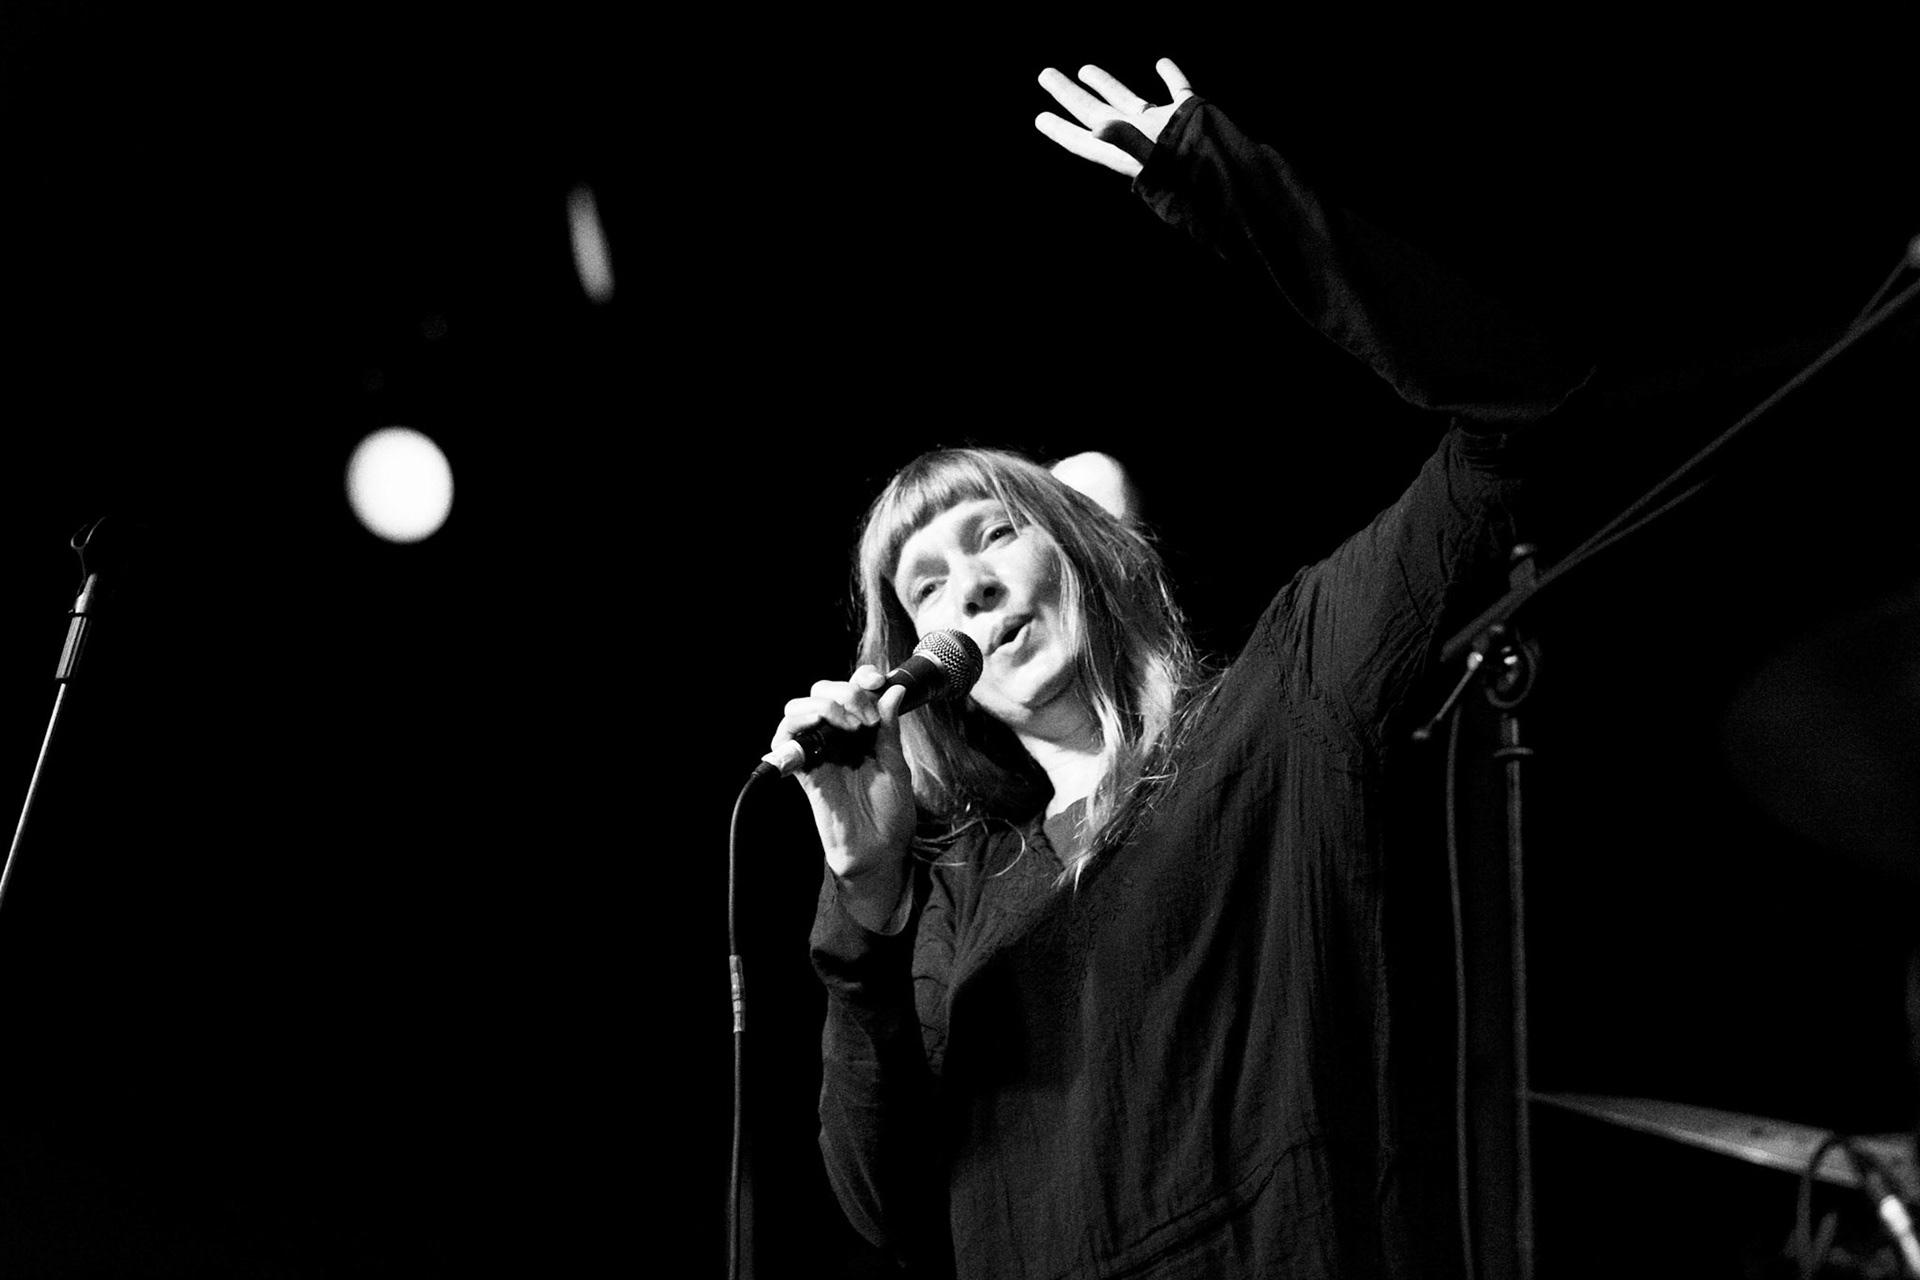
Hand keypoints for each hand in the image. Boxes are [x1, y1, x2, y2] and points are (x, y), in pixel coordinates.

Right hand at [772, 666, 916, 924]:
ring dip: (824, 706)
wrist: (879, 850)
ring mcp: (818, 752)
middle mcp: (836, 736)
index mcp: (861, 730)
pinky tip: (821, 732)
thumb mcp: (896, 764)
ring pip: (798, 709)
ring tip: (851, 727)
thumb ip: (889, 727)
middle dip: (845, 693)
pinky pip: (785, 742)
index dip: (860, 677)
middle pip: (822, 692)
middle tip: (868, 718)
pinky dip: (796, 729)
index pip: (852, 689)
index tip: (877, 681)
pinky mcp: (803, 771)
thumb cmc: (891, 811)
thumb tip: (893, 689)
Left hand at [1035, 59, 1194, 177]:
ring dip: (1107, 85)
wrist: (1236, 175)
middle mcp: (1140, 137)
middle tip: (1045, 75)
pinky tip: (1161, 63)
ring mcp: (1164, 125)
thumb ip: (1125, 141)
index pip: (1085, 140)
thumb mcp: (1155, 157)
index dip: (1061, 130)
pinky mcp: (1191, 114)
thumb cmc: (1194, 172)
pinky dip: (1170, 75)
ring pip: (1129, 100)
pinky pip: (1177, 90)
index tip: (1039, 118)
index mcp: (1126, 151)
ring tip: (1084, 69)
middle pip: (1096, 112)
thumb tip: (1095, 130)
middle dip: (1070, 95)